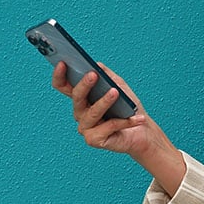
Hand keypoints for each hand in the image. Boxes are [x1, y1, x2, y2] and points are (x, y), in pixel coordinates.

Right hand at [53, 63, 183, 188]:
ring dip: (104, 102)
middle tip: (93, 74)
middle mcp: (80, 113)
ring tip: (115, 92)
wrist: (144, 132)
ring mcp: (85, 128)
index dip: (59, 75)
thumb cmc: (128, 109)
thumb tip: (96, 64)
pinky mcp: (94, 140)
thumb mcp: (119, 86)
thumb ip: (107, 75)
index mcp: (82, 99)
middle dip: (84, 85)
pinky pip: (108, 127)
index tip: (63, 63)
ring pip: (92, 112)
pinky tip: (137, 117)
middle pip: (76, 97)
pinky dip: (124, 121)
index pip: (63, 86)